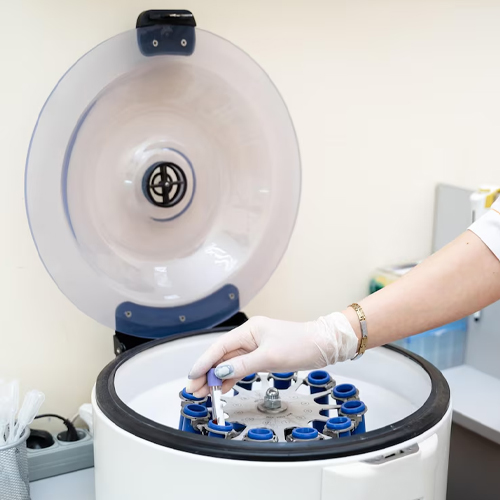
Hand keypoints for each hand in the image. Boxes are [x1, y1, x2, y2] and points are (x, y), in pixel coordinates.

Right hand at [186, 313, 358, 396]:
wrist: (323, 345)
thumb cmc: (301, 344)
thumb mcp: (270, 357)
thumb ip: (243, 365)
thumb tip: (221, 372)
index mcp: (249, 330)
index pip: (220, 347)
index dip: (204, 362)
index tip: (193, 376)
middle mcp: (250, 336)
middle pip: (222, 356)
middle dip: (207, 372)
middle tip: (195, 390)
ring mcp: (256, 347)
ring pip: (230, 363)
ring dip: (217, 377)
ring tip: (205, 393)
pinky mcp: (263, 356)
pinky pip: (241, 367)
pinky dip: (231, 377)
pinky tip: (223, 387)